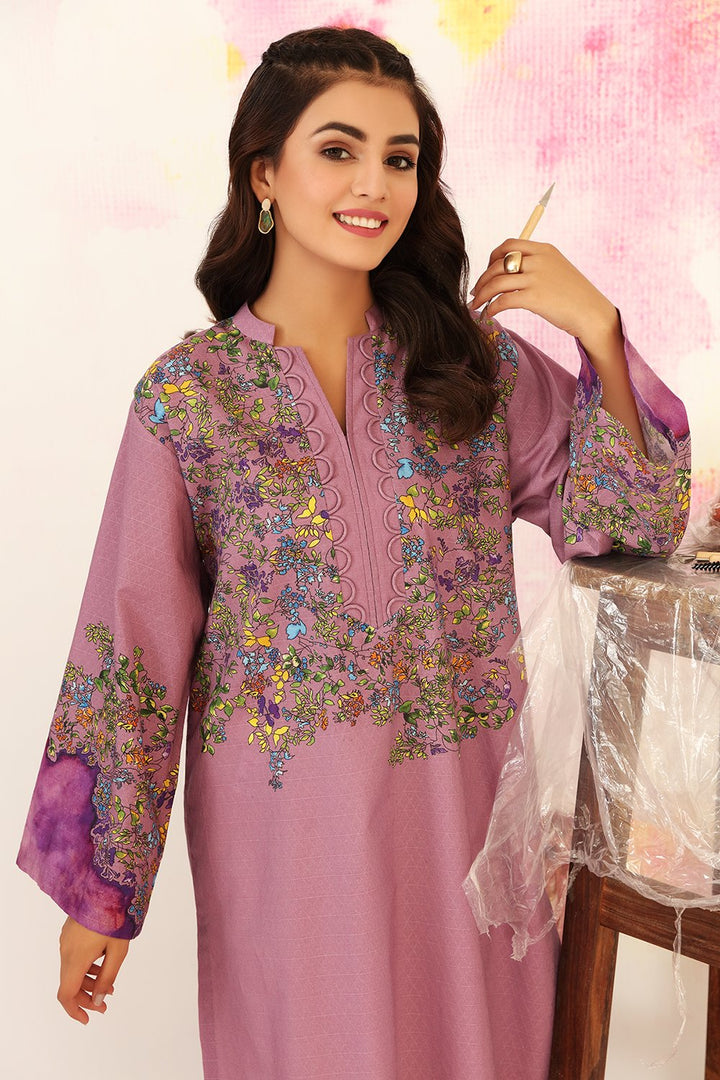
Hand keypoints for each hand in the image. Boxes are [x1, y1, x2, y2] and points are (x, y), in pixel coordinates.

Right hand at [57, 916, 129, 1023]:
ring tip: (109, 987)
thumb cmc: (116, 918)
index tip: (88, 1019)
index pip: (65, 994)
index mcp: (75, 958)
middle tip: (104, 1006)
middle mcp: (66, 950)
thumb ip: (107, 978)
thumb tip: (97, 1001)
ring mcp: (66, 939)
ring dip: (87, 982)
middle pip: (69, 984)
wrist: (108, 885)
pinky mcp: (70, 931)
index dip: (74, 1010)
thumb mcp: (117, 951)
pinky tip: (102, 967)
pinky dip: (85, 967)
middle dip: (85, 998)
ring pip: (71, 970)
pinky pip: (73, 956)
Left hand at [469, 239, 617, 349]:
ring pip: (497, 282)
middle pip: (498, 263)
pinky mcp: (535, 297)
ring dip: (482, 294)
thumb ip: (536, 265)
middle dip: (482, 278)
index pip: (509, 245)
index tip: (487, 272)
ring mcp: (537, 278)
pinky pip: (503, 300)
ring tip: (476, 304)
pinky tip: (489, 314)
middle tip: (476, 292)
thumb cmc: (574, 295)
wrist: (592, 313)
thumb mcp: (557, 269)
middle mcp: (539, 259)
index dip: (492, 257)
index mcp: (544, 249)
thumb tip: (509, 271)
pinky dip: (492, 307)